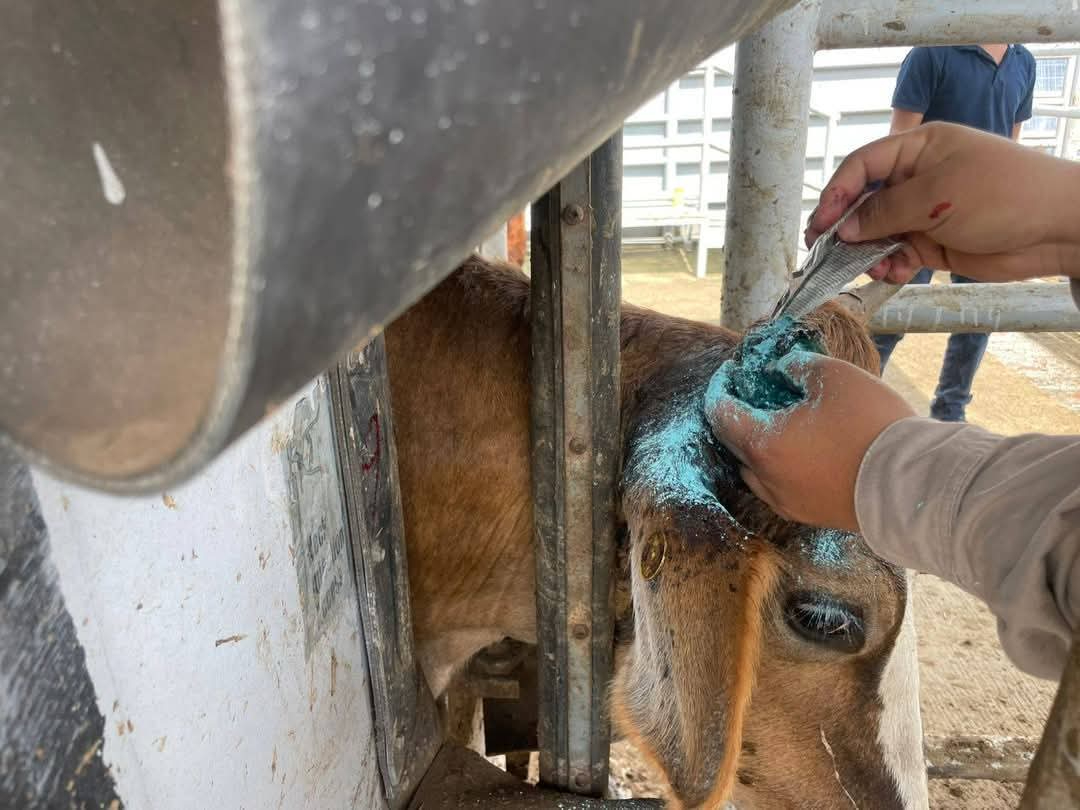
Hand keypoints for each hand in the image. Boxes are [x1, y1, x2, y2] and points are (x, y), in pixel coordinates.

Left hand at [706, 352, 914, 530]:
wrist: (914, 483)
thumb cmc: (871, 424)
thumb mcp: (835, 375)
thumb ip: (797, 366)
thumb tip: (780, 370)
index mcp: (763, 444)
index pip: (720, 414)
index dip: (721, 388)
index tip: (730, 372)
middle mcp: (766, 479)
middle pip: (734, 444)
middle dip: (737, 416)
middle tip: (755, 394)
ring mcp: (787, 503)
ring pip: (754, 473)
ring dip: (756, 447)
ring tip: (778, 424)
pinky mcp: (810, 516)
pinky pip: (779, 490)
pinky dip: (778, 468)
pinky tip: (801, 452)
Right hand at [804, 122, 1079, 283]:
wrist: (1055, 228)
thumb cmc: (1003, 194)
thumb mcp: (939, 195)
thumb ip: (887, 210)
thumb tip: (846, 228)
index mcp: (919, 149)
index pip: (863, 166)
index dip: (837, 192)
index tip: (821, 222)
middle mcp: (918, 178)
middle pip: (865, 202)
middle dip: (845, 227)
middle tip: (824, 250)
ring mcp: (925, 212)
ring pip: (878, 233)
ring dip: (867, 252)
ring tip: (869, 267)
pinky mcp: (934, 243)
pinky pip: (898, 254)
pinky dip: (890, 266)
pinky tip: (893, 273)